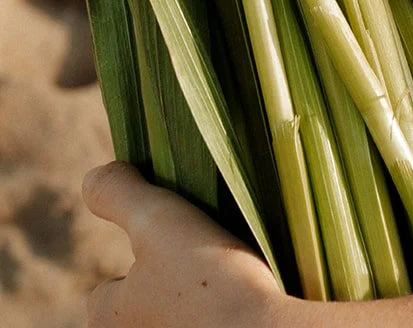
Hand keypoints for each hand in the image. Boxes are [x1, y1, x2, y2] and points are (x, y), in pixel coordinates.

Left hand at [83, 162, 284, 327]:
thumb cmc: (206, 279)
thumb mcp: (155, 219)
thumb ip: (119, 194)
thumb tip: (93, 178)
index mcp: (109, 320)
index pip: (107, 289)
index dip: (140, 258)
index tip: (175, 245)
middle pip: (145, 304)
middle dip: (168, 282)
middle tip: (204, 259)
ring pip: (177, 315)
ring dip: (195, 297)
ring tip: (227, 275)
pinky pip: (207, 321)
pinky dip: (218, 313)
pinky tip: (241, 298)